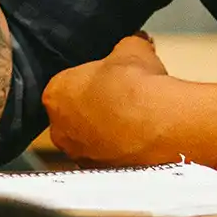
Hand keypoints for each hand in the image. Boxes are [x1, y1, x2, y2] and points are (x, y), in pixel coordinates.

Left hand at [42, 34, 174, 166]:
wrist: (160, 125)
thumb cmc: (138, 86)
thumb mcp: (132, 48)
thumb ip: (126, 45)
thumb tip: (136, 42)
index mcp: (56, 93)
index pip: (65, 86)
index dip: (88, 82)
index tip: (107, 82)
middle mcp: (59, 128)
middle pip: (73, 116)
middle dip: (93, 110)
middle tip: (121, 101)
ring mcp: (78, 155)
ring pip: (88, 141)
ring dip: (105, 134)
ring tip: (134, 122)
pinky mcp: (100, 175)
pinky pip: (106, 160)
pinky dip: (119, 153)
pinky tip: (139, 141)